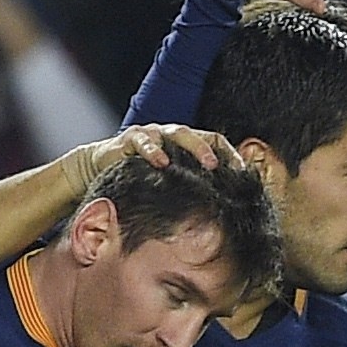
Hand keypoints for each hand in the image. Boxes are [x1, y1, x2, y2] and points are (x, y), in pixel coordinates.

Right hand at [60, 124, 242, 200]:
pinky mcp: (132, 137)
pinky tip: (161, 162)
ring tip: (205, 163)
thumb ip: (190, 188)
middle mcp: (173, 135)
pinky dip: (154, 150)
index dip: (230, 154)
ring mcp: (154, 134)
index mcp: (186, 144)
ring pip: (178, 134)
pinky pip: (144, 141)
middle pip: (200, 136)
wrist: (101, 167)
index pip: (215, 141)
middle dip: (213, 151)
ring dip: (194, 148)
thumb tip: (219, 212)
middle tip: (222, 168)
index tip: (244, 172)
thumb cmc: (141, 177)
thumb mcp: (170, 182)